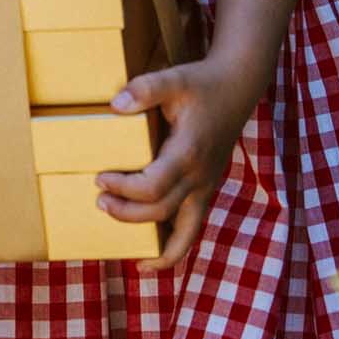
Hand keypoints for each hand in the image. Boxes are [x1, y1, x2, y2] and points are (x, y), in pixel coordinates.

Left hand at [95, 57, 262, 275]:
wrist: (238, 86)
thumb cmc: (203, 83)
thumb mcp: (174, 78)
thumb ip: (145, 89)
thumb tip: (115, 105)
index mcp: (189, 153)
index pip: (152, 188)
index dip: (122, 189)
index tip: (100, 178)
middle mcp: (200, 177)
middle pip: (159, 213)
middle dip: (125, 213)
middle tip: (100, 200)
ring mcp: (206, 186)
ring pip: (184, 234)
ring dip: (154, 246)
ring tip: (129, 250)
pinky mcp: (207, 189)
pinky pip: (192, 229)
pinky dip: (174, 249)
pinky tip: (152, 260)